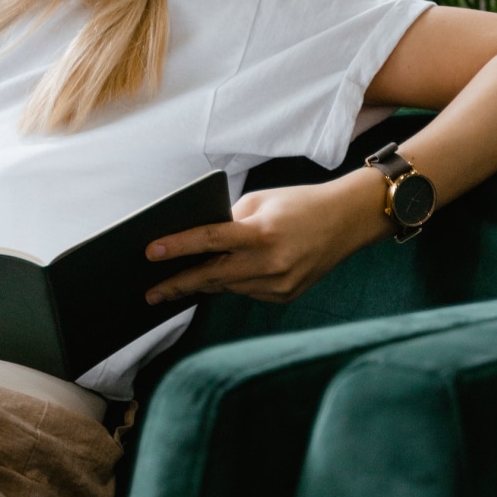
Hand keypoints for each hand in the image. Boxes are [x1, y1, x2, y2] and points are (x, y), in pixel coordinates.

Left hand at [144, 170, 389, 306]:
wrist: (347, 221)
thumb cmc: (299, 204)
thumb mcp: (259, 201)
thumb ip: (228, 221)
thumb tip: (196, 241)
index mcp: (262, 233)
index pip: (210, 241)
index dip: (177, 247)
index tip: (150, 252)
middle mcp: (271, 264)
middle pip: (212, 277)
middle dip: (178, 285)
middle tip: (150, 293)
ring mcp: (280, 284)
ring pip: (229, 287)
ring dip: (203, 283)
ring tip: (174, 285)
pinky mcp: (286, 295)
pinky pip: (247, 292)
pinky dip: (232, 283)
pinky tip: (218, 278)